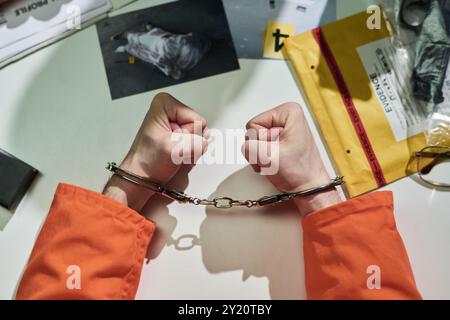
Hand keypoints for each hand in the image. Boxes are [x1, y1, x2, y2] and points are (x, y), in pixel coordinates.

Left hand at [103, 93, 207, 210]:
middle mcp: (170, 111)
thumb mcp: (172, 149)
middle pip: (198, 127)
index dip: (189, 134)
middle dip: (190, 142)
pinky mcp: (177, 135)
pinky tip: (177, 156)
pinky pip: (195, 143)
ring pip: (198, 136)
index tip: (174, 141)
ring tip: (174, 154)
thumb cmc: (147, 161)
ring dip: (190, 149)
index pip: (196, 119)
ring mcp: (175, 124)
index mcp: (165, 104)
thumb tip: (205, 142)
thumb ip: (194, 143)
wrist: (141, 177)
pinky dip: (189, 152)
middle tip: (175, 150)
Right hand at [242, 102, 339, 214]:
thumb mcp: (272, 156)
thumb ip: (252, 147)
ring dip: (260, 156)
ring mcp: (281, 130)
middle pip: (253, 132)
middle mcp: (285, 118)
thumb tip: (245, 145)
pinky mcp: (279, 140)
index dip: (260, 142)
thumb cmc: (300, 172)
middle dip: (259, 149)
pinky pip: (259, 147)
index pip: (253, 124)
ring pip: (254, 141)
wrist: (308, 187)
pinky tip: (274, 163)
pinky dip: (262, 158)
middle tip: (274, 158)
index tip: (275, 150)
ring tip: (275, 162)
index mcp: (288, 112)